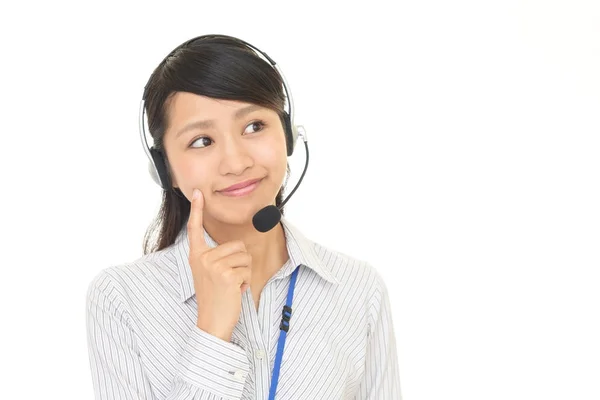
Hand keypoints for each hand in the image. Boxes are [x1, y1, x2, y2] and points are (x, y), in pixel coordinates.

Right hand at [188, 188, 251, 341]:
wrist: (212, 322)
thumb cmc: (215, 298)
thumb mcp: (210, 274)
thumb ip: (218, 258)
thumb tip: (239, 247)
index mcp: (197, 256)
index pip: (196, 229)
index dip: (197, 209)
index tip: (197, 192)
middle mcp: (203, 258)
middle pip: (238, 245)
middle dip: (241, 263)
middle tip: (228, 281)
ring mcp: (214, 265)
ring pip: (245, 257)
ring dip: (244, 273)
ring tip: (231, 286)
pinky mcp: (226, 274)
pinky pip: (247, 270)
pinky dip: (246, 282)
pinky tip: (234, 292)